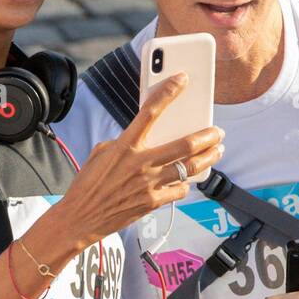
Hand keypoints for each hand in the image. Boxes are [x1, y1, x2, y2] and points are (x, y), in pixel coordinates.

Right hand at [55, 72, 224, 249]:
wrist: (80, 218)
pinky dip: (185, 184)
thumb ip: (126, 142)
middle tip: (217, 132)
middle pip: (185, 144)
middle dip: (207, 136)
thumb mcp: (102, 153)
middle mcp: (141, 163)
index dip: (168, 92)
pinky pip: (179, 190)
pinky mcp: (153, 202)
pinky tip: (187, 180)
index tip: (182, 79)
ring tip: (217, 151)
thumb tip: (147, 138)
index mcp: (125, 145)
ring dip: (208, 158)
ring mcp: (149, 184)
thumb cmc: (89, 185)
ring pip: (190, 168)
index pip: (150, 111)